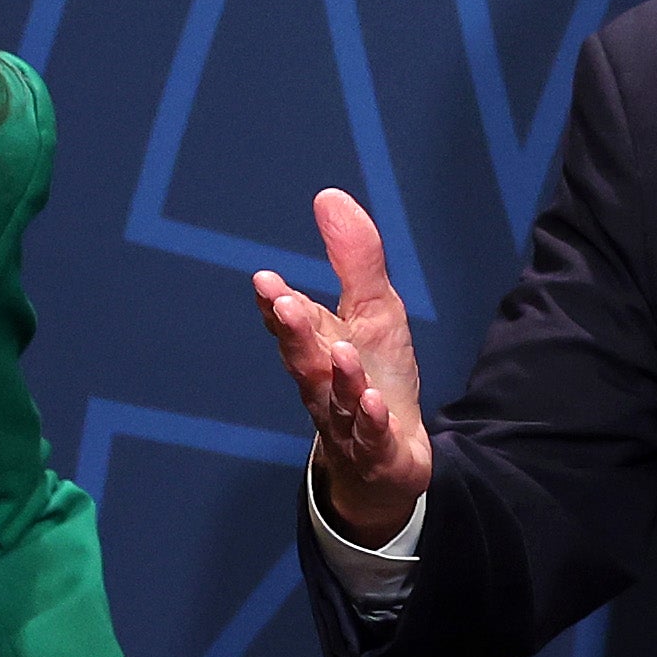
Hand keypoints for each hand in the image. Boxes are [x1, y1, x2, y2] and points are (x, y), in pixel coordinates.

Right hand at [250, 189, 433, 546]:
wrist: (390, 460)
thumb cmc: (375, 379)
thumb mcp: (375, 311)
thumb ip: (354, 260)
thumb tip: (328, 196)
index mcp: (318, 348)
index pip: (292, 324)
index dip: (278, 305)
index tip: (265, 280)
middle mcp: (323, 385)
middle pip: (304, 359)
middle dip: (294, 332)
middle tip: (281, 303)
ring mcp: (347, 422)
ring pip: (336, 400)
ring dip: (337, 376)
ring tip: (341, 351)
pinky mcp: (377, 452)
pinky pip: (370, 438)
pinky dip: (369, 422)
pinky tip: (372, 403)